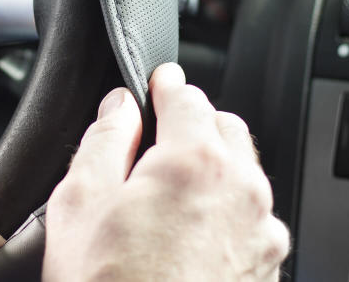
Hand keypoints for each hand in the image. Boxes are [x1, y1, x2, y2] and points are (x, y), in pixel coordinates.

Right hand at [43, 63, 289, 281]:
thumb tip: (119, 107)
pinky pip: (253, 216)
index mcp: (196, 161)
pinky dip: (228, 210)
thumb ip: (104, 138)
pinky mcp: (267, 267)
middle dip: (194, 124)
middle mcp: (242, 190)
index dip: (165, 86)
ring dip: (215, 167)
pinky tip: (189, 235)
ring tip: (169, 197)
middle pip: (225, 128)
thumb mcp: (80, 203)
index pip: (187, 96)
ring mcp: (261, 232)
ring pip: (245, 172)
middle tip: (155, 143)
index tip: (158, 84)